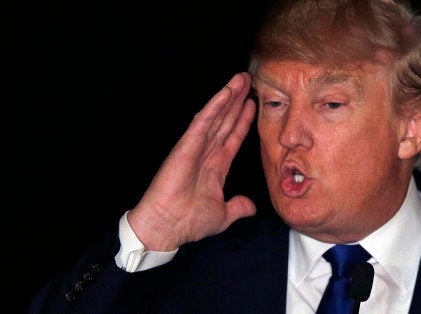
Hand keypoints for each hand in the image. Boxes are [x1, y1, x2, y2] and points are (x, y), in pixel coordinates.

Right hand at [127, 72, 256, 250]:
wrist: (167, 227)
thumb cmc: (188, 222)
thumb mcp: (222, 215)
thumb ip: (238, 207)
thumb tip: (251, 207)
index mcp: (216, 167)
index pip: (233, 137)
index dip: (243, 120)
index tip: (253, 104)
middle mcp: (207, 153)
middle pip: (226, 121)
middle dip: (237, 101)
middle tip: (248, 80)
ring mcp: (196, 147)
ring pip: (216, 116)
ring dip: (228, 97)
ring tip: (241, 79)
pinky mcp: (186, 146)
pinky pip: (203, 122)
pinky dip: (214, 107)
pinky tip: (225, 93)